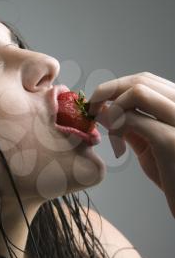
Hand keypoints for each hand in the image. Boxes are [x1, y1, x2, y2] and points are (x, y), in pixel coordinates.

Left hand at [88, 72, 174, 217]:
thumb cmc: (173, 176)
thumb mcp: (152, 146)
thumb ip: (134, 126)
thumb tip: (107, 110)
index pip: (146, 80)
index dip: (117, 86)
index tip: (98, 101)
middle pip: (140, 80)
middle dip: (108, 90)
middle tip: (91, 108)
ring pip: (137, 92)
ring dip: (111, 105)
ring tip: (102, 125)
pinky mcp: (171, 139)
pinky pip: (132, 119)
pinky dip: (115, 126)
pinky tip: (116, 145)